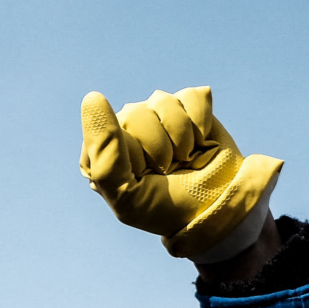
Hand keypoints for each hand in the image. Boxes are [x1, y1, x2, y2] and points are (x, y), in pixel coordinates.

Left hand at [78, 87, 281, 260]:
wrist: (216, 211)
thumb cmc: (166, 209)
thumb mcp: (127, 198)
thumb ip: (103, 152)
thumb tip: (93, 97)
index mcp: (102, 150)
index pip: (111, 134)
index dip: (136, 160)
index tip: (146, 179)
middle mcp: (126, 126)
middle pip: (135, 114)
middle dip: (159, 149)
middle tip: (168, 170)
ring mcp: (156, 114)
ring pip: (163, 102)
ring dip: (181, 139)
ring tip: (184, 158)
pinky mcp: (186, 106)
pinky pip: (191, 97)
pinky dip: (200, 124)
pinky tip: (199, 142)